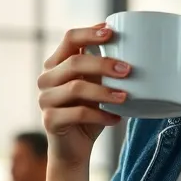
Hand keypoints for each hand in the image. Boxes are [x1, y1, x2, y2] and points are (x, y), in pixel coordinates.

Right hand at [38, 24, 130, 167]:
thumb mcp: (97, 87)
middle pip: (75, 62)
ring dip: (104, 91)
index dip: (90, 33)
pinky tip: (115, 119)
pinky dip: (100, 115)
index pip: (69, 38)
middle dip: (103, 64)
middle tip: (128, 70)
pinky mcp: (49, 120)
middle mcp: (46, 78)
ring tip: (125, 97)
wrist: (74, 149)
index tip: (112, 32)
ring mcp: (45, 99)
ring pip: (76, 87)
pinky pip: (77, 113)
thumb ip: (104, 70)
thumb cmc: (89, 113)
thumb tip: (136, 49)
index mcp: (57, 64)